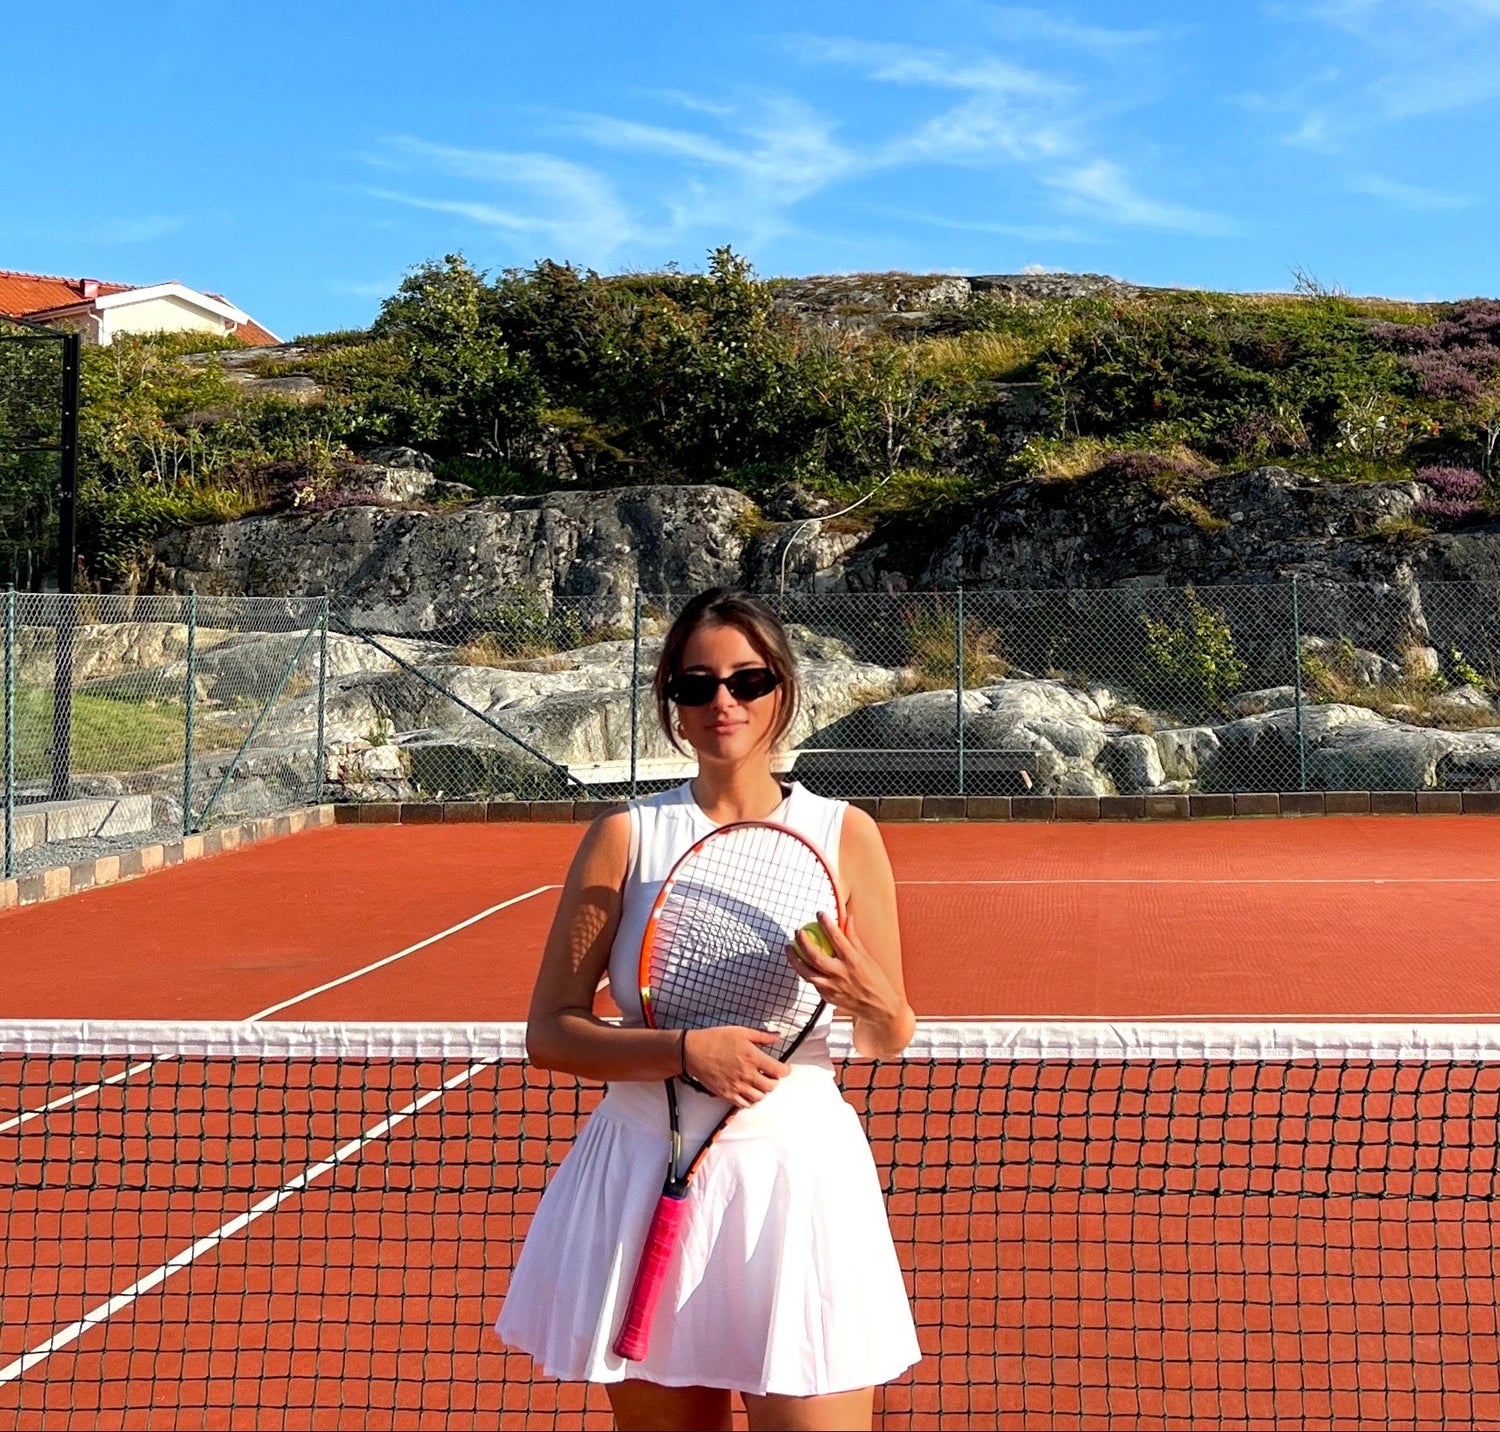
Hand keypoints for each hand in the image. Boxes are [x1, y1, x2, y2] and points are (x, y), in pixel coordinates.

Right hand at [681, 1026, 790, 1107]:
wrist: (693, 1051)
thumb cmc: (716, 1039)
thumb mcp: (741, 1032)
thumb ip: (762, 1036)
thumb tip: (778, 1036)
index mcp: (753, 1057)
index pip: (779, 1071)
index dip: (785, 1070)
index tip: (784, 1068)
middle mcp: (747, 1074)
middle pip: (771, 1086)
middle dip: (774, 1080)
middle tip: (770, 1075)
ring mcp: (737, 1086)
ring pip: (760, 1097)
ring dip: (763, 1091)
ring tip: (759, 1083)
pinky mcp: (727, 1094)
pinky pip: (745, 1104)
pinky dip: (751, 1100)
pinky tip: (749, 1092)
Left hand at [789, 910, 905, 1028]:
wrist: (880, 1008)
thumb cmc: (875, 980)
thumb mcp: (867, 957)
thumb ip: (853, 938)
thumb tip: (847, 918)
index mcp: (854, 961)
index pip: (837, 938)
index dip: (826, 923)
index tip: (820, 913)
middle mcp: (842, 974)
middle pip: (815, 956)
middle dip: (803, 942)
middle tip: (798, 931)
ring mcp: (833, 988)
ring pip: (806, 973)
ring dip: (794, 959)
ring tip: (789, 948)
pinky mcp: (828, 998)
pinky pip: (813, 983)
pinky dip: (807, 973)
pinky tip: (802, 965)